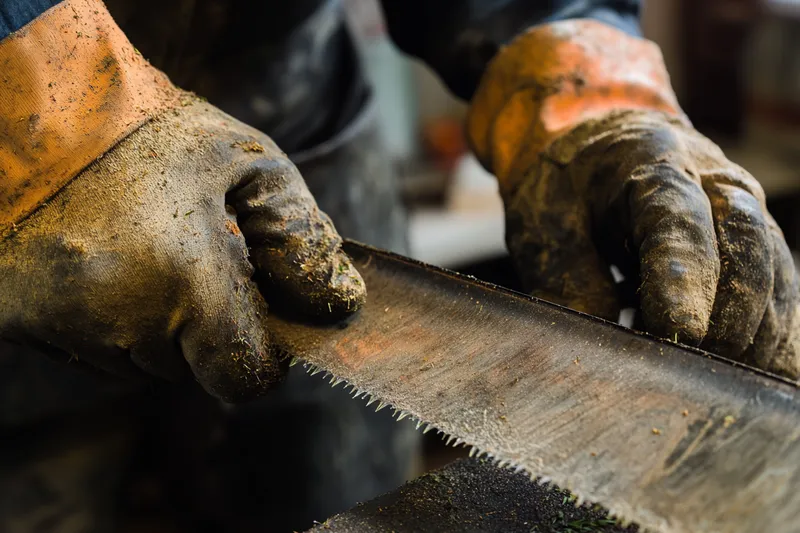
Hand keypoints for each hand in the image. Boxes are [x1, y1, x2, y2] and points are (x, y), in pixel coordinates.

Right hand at [0, 100, 365, 401]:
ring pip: (134, 361)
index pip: (241, 378)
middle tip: (187, 258)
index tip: (254, 313)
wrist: (27, 106)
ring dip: (150, 324)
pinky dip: (101, 318)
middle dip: (201, 327)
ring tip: (136, 250)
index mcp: (186, 283)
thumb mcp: (249, 164)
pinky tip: (96, 259)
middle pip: (188, 369)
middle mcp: (121, 321)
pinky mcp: (15, 321)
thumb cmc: (149, 130)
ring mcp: (61, 326)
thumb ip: (302, 238)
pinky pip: (84, 347)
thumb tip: (336, 304)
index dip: (259, 353)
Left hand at [466, 19, 798, 376]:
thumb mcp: (546, 223)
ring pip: (775, 271)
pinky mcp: (757, 239)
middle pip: (746, 246)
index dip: (682, 279)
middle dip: (728, 317)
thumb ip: (568, 281)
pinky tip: (760, 375)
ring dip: (757, 334)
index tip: (677, 333)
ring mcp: (746, 208)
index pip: (678, 222)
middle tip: (698, 372)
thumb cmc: (567, 186)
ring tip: (726, 386)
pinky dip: (775, 333)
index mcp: (652, 163)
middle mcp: (715, 181)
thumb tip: (601, 350)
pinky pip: (781, 288)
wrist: (598, 141)